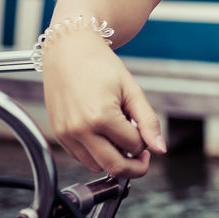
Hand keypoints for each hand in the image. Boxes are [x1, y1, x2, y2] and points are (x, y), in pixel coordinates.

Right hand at [41, 30, 166, 178]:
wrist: (69, 50)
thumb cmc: (102, 66)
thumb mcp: (132, 90)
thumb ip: (148, 121)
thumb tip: (161, 149)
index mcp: (101, 117)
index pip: (133, 146)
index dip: (144, 142)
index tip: (145, 132)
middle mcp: (80, 129)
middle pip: (114, 167)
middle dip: (134, 166)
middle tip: (142, 155)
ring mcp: (65, 134)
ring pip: (96, 166)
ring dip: (113, 159)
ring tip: (119, 136)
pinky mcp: (58, 134)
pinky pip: (80, 157)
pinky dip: (96, 154)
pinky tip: (103, 135)